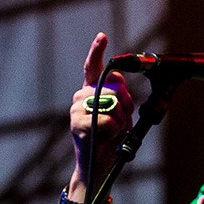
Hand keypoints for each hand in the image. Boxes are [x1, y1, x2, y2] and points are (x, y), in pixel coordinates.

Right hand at [67, 33, 132, 196]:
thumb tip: (118, 82)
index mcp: (90, 92)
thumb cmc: (110, 140)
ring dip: (121, 121)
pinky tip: (106, 139)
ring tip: (112, 132)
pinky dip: (114, 131)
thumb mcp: (120, 115)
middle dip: (127, 104)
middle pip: (115, 87)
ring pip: (113, 104)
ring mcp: (76, 111)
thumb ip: (120, 96)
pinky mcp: (78, 125)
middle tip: (121, 122)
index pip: (92, 68)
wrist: (97, 167)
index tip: (102, 36)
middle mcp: (80, 98)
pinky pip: (108, 121)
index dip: (97, 51)